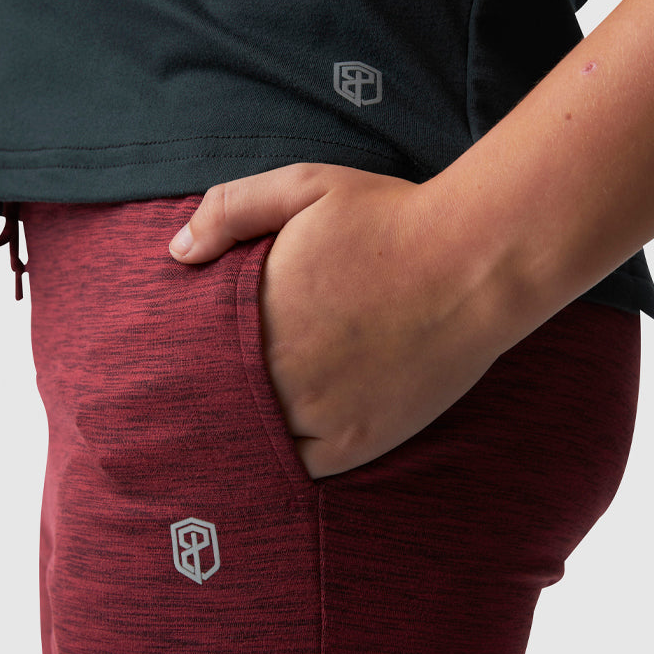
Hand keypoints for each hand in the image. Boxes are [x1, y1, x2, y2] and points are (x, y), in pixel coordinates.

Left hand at [169, 163, 512, 478]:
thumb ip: (231, 209)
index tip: (190, 361)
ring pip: (258, 439)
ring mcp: (317, 414)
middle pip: (223, 402)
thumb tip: (177, 251)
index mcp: (256, 317)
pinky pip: (301, 467)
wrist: (476, 263)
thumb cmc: (392, 220)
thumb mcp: (305, 187)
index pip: (195, 355)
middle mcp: (278, 374)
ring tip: (246, 423)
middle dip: (212, 398)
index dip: (190, 360)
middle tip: (208, 400)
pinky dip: (290, 458)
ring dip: (250, 430)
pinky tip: (290, 439)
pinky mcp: (356, 442)